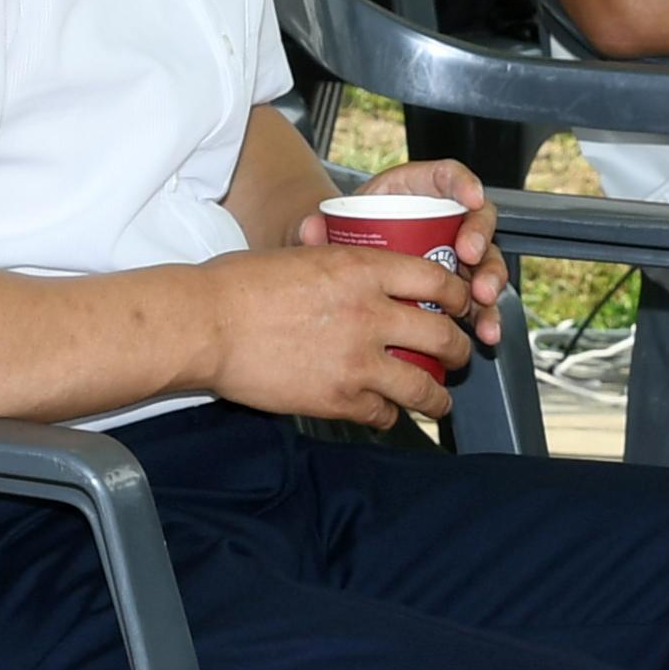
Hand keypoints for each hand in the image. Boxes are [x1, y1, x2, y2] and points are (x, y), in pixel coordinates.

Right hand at [197, 243, 472, 428]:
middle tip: (456, 355)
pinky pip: (383, 413)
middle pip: (444, 336)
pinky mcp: (338, 398)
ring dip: (437, 397)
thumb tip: (365, 275)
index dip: (459, 295)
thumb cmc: (243, 284)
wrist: (208, 324)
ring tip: (438, 401)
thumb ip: (344, 266)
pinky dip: (388, 415)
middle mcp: (370, 314)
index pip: (439, 280)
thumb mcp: (304, 254)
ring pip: (424, 387)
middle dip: (459, 350)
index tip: (460, 305)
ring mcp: (357, 361)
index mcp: (363, 269)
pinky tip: (382, 412)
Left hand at [300, 158, 507, 346]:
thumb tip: (310, 228)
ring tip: (482, 302)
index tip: (469, 197)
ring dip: (491, 281)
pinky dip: (485, 314)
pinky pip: (480, 298)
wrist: (343, 261)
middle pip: (477, 220)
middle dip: (481, 239)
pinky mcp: (458, 286)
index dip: (463, 183)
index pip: (445, 177)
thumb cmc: (343, 234)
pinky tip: (484, 330)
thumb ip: (320, 226)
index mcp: (415, 192)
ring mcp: (456, 253)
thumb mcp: (333, 226)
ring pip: (487, 261)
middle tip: (471, 258)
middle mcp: (444, 219)